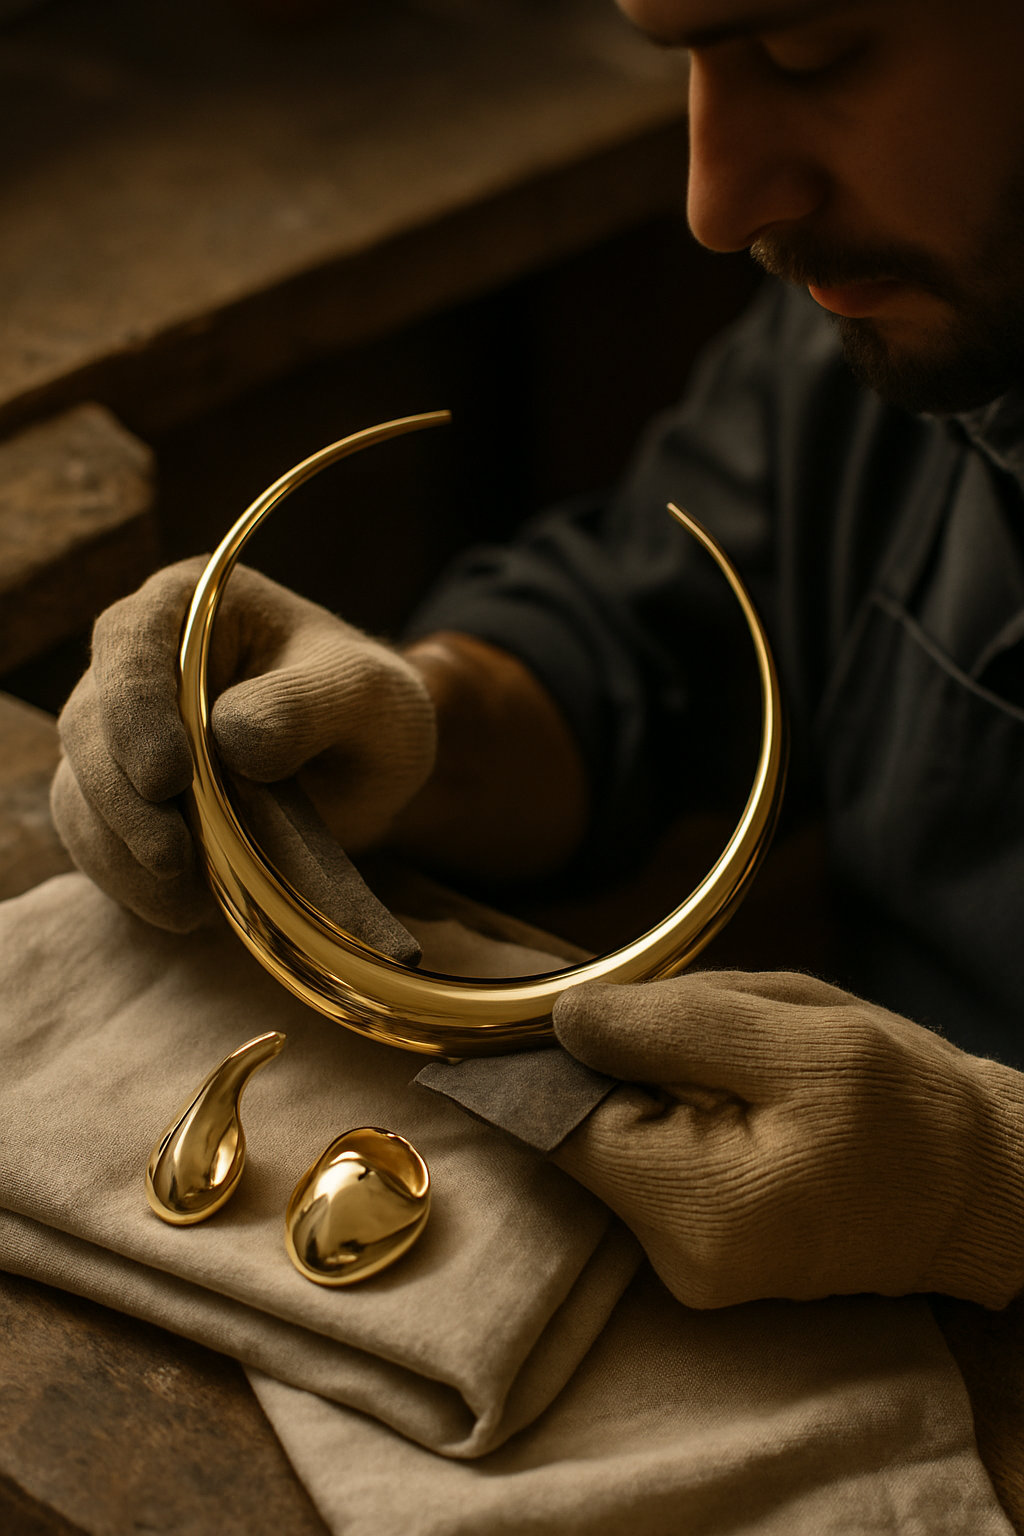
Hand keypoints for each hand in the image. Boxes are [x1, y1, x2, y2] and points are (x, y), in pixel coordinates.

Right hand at [51, 558, 435, 934]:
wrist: (369, 758)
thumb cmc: (367, 705)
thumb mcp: (365, 694)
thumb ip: (307, 705)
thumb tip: (232, 738)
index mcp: (187, 607)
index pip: (132, 645)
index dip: (136, 713)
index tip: (167, 780)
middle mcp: (135, 662)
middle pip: (90, 725)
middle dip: (124, 801)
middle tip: (174, 861)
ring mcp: (119, 732)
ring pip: (82, 791)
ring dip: (122, 853)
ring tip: (188, 901)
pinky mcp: (121, 797)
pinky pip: (98, 840)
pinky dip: (131, 880)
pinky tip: (186, 908)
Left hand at [551, 971, 1023, 1308]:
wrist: (984, 1188)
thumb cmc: (908, 1109)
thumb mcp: (799, 1038)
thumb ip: (671, 1027)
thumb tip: (564, 1020)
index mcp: (694, 1210)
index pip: (560, 1122)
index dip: (574, 1054)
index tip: (618, 1014)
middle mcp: (675, 1259)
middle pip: (590, 1126)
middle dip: (637, 1061)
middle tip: (731, 1039)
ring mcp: (689, 1266)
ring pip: (626, 1136)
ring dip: (667, 1083)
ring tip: (760, 1075)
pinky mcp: (706, 1252)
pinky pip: (660, 1160)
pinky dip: (690, 1114)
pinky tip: (759, 1105)